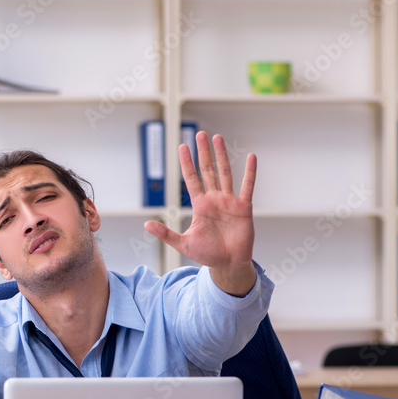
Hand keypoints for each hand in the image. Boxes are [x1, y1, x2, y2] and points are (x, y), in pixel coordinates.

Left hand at [145, 131, 256, 296]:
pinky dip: (250, 172)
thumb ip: (166, 233)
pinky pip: (247, 186)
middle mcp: (214, 199)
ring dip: (222, 155)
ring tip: (218, 138)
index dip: (186, 163)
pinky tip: (251, 157)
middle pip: (207, 170)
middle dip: (203, 152)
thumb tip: (146, 224)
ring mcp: (229, 201)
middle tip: (200, 134)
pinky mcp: (244, 207)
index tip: (182, 147)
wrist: (228, 264)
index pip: (191, 179)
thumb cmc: (207, 254)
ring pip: (225, 173)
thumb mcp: (183, 243)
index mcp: (200, 205)